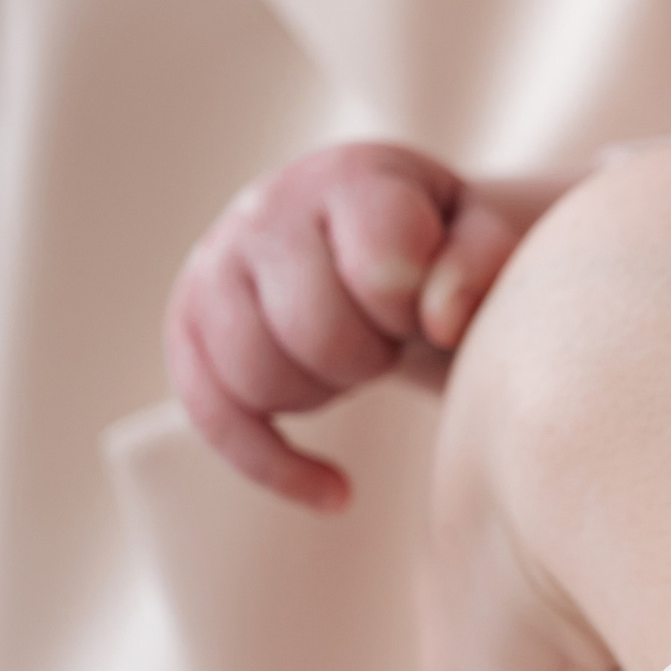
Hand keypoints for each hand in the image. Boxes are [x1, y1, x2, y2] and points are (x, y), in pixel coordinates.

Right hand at [164, 143, 560, 508]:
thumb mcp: (483, 233)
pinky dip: (274, 465)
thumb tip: (442, 319)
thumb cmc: (442, 244)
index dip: (417, 314)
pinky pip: (211, 417)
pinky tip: (336, 491)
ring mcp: (215, 266)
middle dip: (372, 358)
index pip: (381, 272)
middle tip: (395, 338)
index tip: (430, 308)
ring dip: (325, 393)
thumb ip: (481, 261)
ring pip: (257, 377)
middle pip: (314, 333)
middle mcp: (267, 210)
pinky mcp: (187, 326)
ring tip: (359, 358)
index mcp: (350, 178)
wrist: (377, 235)